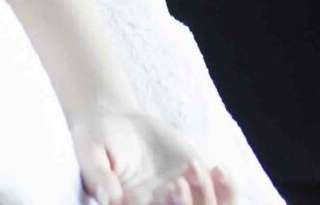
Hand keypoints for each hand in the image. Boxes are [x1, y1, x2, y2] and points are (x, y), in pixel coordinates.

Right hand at [71, 102, 235, 204]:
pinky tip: (218, 167)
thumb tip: (110, 200)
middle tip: (175, 183)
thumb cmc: (97, 139)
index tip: (166, 189)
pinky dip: (229, 189)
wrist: (118, 122)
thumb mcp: (90, 153)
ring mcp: (184, 199)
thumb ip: (99, 176)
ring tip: (190, 165)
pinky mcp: (200, 182)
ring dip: (208, 199)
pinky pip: (225, 197)